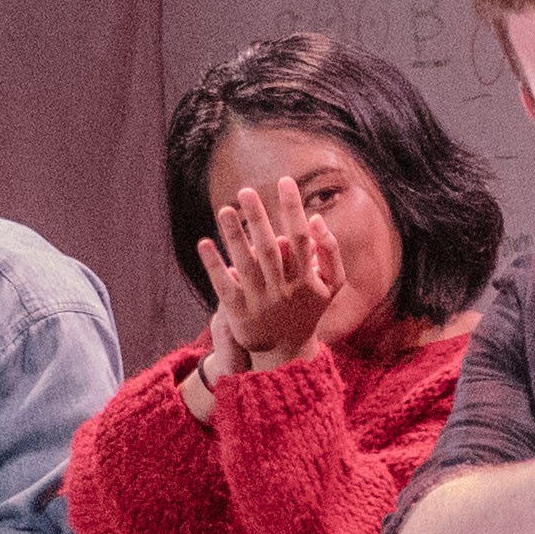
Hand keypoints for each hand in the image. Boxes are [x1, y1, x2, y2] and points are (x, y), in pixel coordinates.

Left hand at [199, 179, 339, 371]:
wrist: (285, 352)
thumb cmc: (307, 309)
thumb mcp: (330, 285)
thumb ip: (329, 251)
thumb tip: (315, 218)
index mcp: (306, 279)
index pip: (301, 237)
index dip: (293, 209)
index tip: (284, 181)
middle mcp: (283, 289)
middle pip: (270, 248)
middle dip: (259, 218)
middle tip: (246, 191)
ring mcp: (260, 301)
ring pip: (246, 264)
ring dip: (234, 236)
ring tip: (224, 209)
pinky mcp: (238, 312)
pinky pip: (224, 286)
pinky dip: (214, 266)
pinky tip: (204, 243)